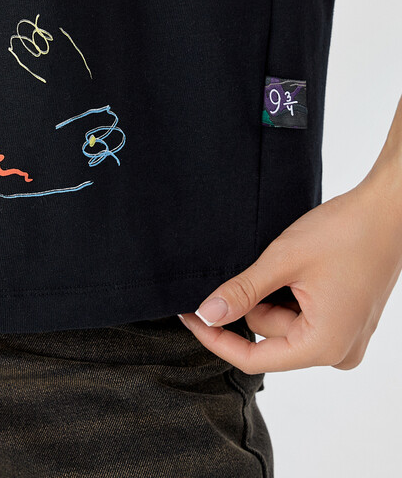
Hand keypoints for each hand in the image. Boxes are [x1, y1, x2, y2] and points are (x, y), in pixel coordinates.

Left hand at [178, 155, 401, 372]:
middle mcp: (339, 351)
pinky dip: (290, 294)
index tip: (189, 316)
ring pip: (285, 324)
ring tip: (292, 261)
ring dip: (274, 294)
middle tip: (265, 262)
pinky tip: (302, 267)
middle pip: (270, 336)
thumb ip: (242, 292)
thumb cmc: (344, 233)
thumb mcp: (283, 261)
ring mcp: (346, 337)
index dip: (216, 338)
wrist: (387, 211)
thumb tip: (206, 314)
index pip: (253, 359)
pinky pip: (304, 316)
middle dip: (255, 301)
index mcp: (324, 346)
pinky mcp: (347, 320)